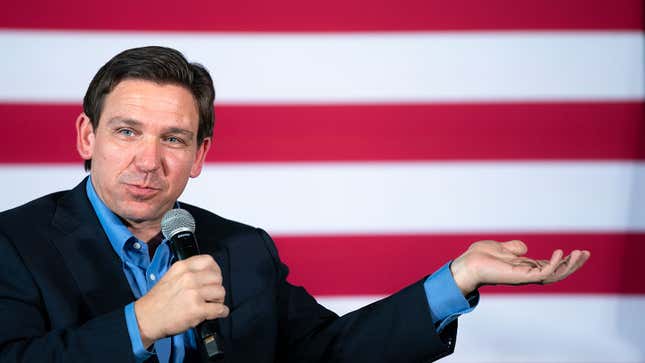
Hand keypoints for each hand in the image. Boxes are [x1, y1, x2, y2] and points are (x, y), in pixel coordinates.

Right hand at [134, 255, 228, 347]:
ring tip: (211, 304)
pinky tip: (217, 313)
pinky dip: (222, 312)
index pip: (209, 261)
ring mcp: (193, 293)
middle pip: (217, 277)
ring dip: (219, 300)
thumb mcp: (170, 276)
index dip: (215, 270)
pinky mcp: (197, 309)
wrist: (146, 318)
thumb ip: (188, 272)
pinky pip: (219, 309)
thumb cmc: (157, 301)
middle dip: (217, 287)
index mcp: (182, 267)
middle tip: (212, 295)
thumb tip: (207, 275)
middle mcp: (189, 277)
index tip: (214, 278)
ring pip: (220, 292)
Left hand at [450, 240, 589, 295]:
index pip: (550, 266)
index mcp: (525, 268)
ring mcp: (525, 276)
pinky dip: (554, 264)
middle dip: (573, 264)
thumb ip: (515, 249)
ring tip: (580, 254)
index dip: (565, 261)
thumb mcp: (502, 249)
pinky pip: (543, 273)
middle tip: (586, 253)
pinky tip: (560, 253)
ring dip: (569, 265)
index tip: (578, 252)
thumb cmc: (481, 257)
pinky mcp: (521, 276)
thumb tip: (524, 248)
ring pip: (554, 275)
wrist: (467, 263)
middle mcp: (527, 274)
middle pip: (557, 272)